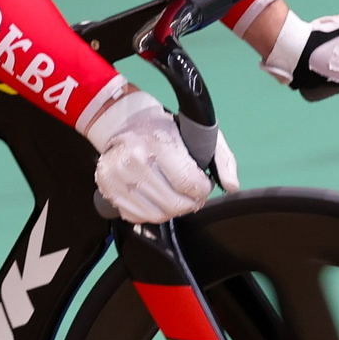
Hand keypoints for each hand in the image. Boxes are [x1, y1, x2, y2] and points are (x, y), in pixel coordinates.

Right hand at [83, 89, 237, 223]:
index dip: (202, 190)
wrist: (123, 122)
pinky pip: (138, 217)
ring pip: (157, 215)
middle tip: (190, 191)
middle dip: (190, 202)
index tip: (202, 184)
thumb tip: (231, 186)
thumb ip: (222, 158)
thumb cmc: (164, 128)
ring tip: (173, 193)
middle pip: (174, 204)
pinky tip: (154, 196)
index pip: (189, 184)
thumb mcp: (199, 132)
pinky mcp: (107, 189)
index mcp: (158, 142)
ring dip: (171, 209)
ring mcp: (117, 177)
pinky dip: (151, 212)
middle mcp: (134, 161)